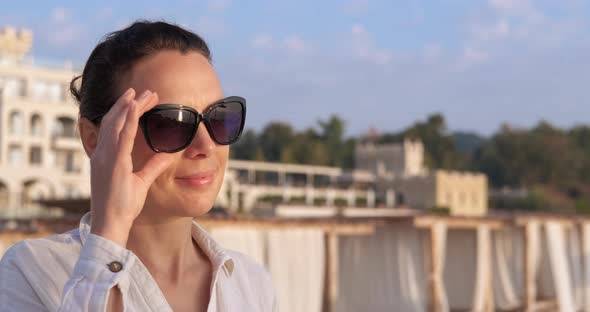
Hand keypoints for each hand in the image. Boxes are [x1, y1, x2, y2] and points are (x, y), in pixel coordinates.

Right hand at [89, 88, 174, 246]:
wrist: (111, 223)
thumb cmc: (122, 206)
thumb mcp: (141, 181)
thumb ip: (154, 166)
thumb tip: (169, 154)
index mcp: (106, 157)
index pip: (114, 127)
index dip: (124, 111)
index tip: (137, 99)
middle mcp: (103, 154)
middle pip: (114, 120)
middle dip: (128, 103)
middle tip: (145, 91)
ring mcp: (106, 158)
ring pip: (116, 122)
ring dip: (130, 105)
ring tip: (144, 93)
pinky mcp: (114, 163)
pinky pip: (121, 136)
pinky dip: (128, 119)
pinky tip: (135, 106)